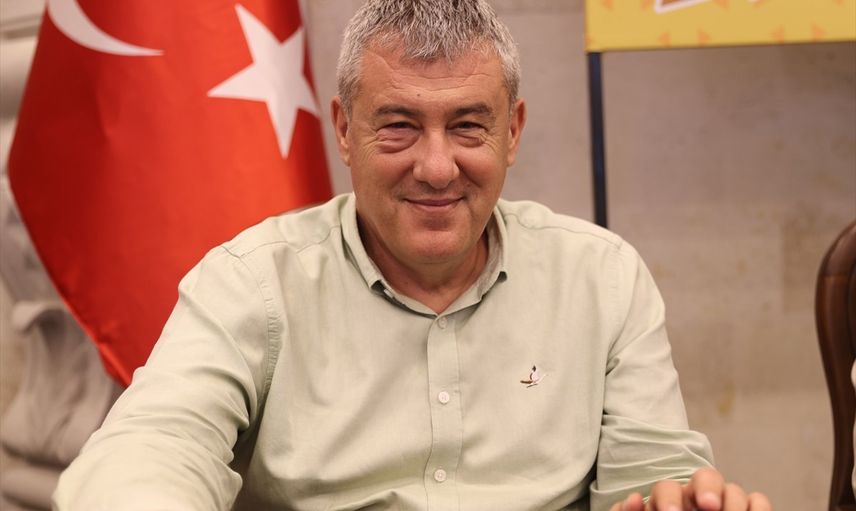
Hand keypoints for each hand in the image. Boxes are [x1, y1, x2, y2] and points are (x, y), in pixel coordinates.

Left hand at [608, 467, 771, 510]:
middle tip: (708, 506)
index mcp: (670, 501)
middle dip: (708, 488)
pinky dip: (758, 507)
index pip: (667, 489)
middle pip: (706, 476)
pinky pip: (758, 500)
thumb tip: (633, 499)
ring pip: (734, 489)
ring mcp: (726, 504)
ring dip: (734, 503)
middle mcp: (699, 499)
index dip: (668, 498)